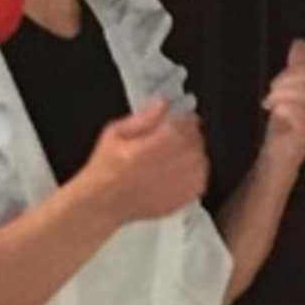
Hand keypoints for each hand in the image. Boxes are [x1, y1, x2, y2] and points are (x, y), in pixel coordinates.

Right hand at [78, 97, 208, 222]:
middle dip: (190, 134)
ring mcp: (172, 187)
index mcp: (144, 150)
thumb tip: (162, 103)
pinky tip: (184, 167)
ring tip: (182, 150)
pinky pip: (201, 180)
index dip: (184, 118)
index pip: (180, 127)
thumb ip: (143, 117)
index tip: (182, 116)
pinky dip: (197, 170)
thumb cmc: (107, 169)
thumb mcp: (115, 133)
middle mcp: (161, 170)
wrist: (104, 201)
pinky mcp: (179, 200)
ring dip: (195, 151)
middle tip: (181, 132)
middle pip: (193, 144)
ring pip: (200, 161)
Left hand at [262, 38, 304, 161]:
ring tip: (271, 104)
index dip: (291, 71)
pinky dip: (281, 107)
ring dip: (279, 95)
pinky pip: (296, 109)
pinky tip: (276, 113)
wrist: (280, 154)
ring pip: (301, 91)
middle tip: (271, 94)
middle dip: (283, 82)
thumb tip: (300, 44)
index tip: (277, 84)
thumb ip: (297, 67)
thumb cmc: (287, 124)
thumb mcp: (291, 90)